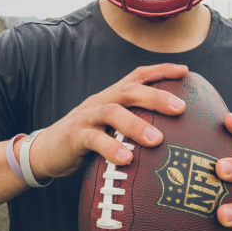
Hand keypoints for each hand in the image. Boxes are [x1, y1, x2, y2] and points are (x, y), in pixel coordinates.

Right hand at [21, 63, 187, 179]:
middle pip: (130, 90)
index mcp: (112, 97)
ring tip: (157, 140)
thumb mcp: (111, 128)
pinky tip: (127, 160)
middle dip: (157, 96)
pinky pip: (93, 140)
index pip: (138, 76)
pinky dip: (111, 148)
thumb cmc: (87, 141)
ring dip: (136, 125)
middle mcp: (100, 101)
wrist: (45, 151)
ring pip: (112, 112)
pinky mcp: (74, 136)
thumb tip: (171, 137)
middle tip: (181, 108)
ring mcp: (86, 117)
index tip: (185, 71)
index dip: (161, 71)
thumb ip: (133, 126)